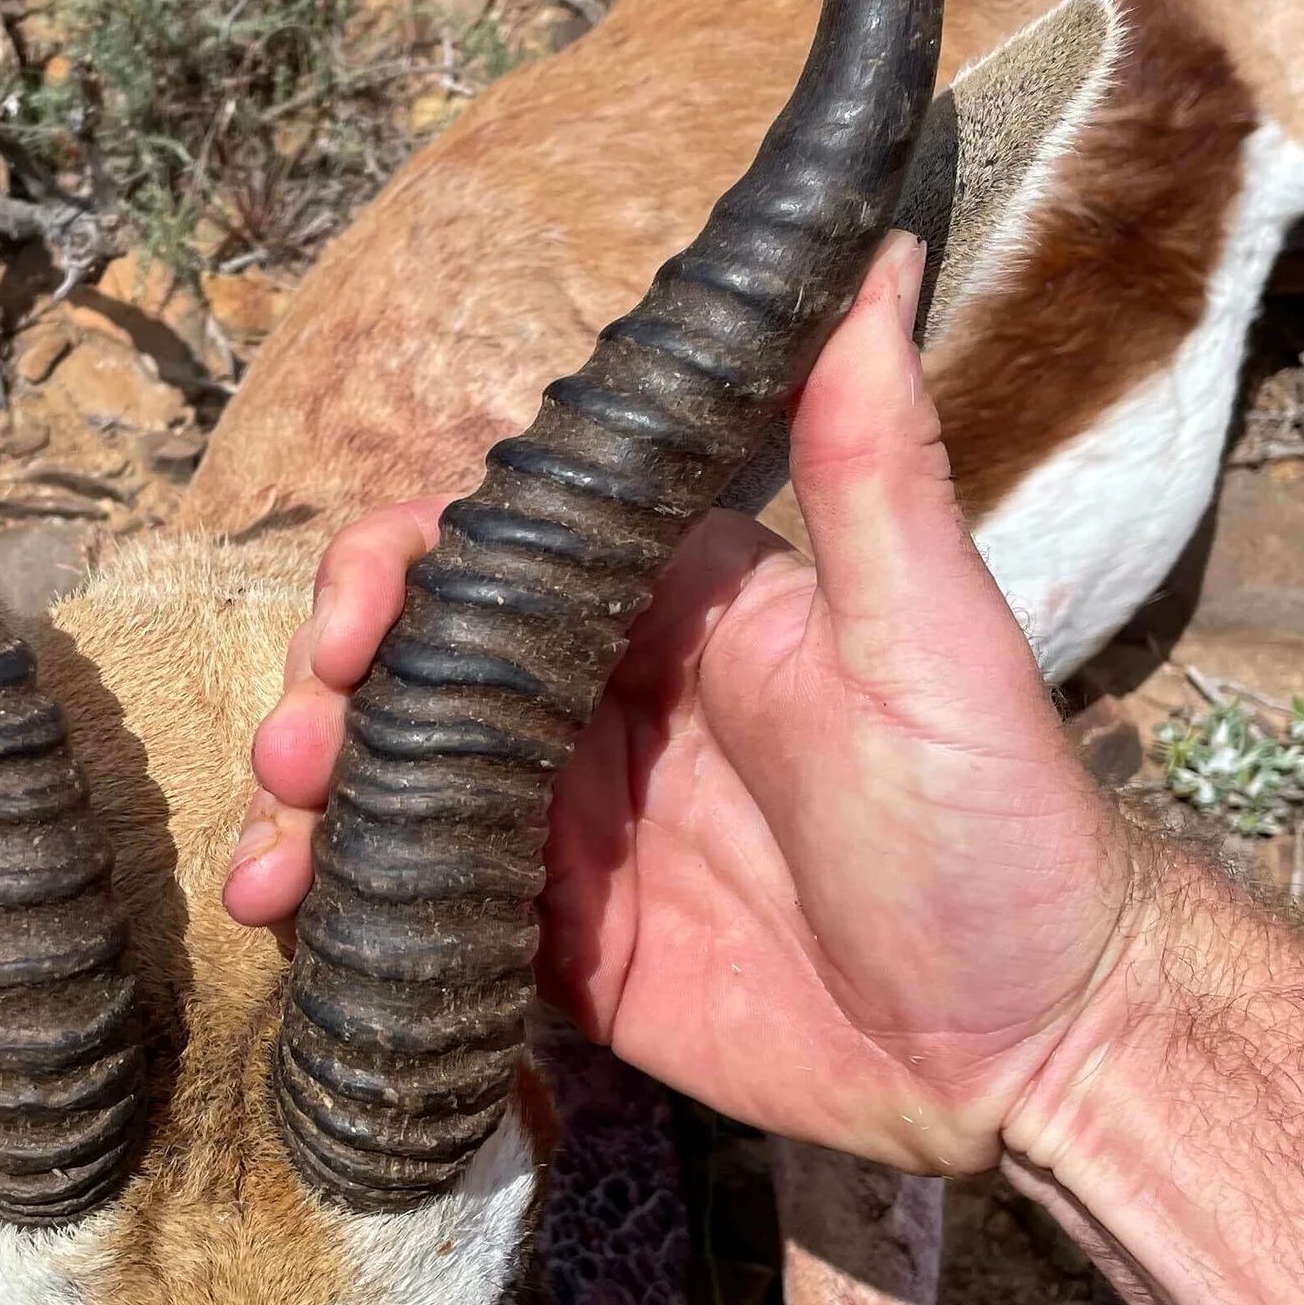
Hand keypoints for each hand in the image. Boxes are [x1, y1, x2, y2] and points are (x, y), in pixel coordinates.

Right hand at [224, 237, 1137, 1171]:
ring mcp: (568, 828)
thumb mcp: (932, 635)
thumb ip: (872, 458)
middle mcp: (601, 706)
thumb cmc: (999, 826)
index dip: (391, 569)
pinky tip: (295, 929)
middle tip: (297, 755)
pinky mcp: (556, 946)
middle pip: (409, 668)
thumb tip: (878, 254)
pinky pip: (417, 907)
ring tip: (272, 866)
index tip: (351, 626)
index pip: (490, 550)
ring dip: (310, 804)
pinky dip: (341, 908)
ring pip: (392, 785)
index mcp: (670, 607)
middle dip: (324, 694)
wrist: (1031, 1050)